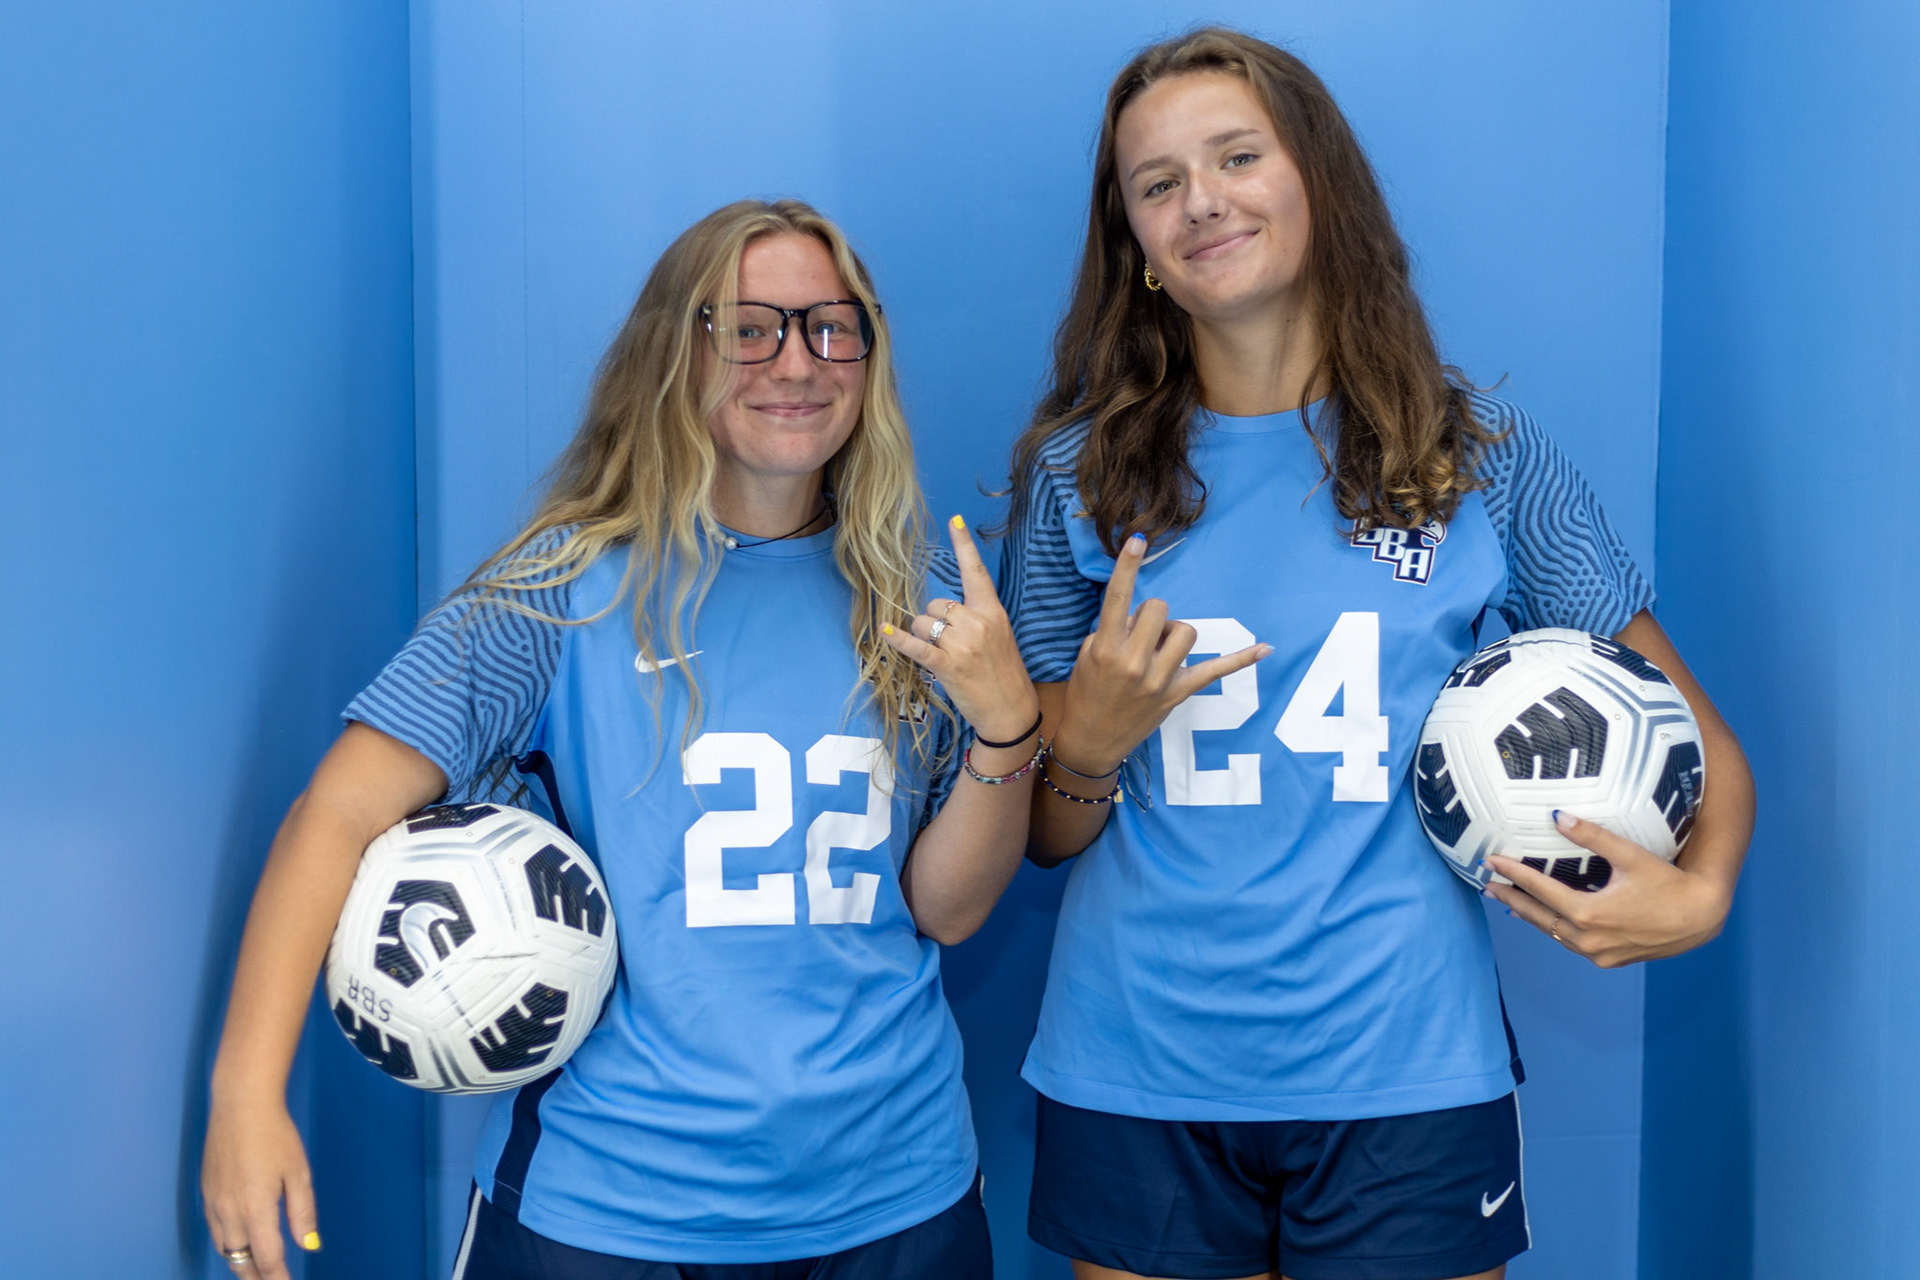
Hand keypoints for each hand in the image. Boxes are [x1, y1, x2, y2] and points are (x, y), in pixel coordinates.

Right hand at [202, 1092, 319, 1278]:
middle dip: (256, 1277)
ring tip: (257, 1271)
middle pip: (240, 1261)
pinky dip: (229, 1244)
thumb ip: (302, 1212)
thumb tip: (308, 1245)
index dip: (278, 1278)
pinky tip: (240, 1243)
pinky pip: (216, 1230)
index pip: (267, 1258)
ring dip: (240, 1263)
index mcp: (255, 1208)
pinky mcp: (206, 1193)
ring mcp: (213, 1203)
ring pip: (225, 1248)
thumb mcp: (298, 1172)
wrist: (240, 1105)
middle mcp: (228, 1212)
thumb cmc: (275, 1135)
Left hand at [883, 515, 1038, 744]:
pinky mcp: (948, 666)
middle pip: (936, 604)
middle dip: (933, 620)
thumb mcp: (1000, 635)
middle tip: (950, 643)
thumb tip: (942, 610)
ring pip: (923, 623)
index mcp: (992, 611)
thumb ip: (977, 616)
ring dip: (923, 636)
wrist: (1012, 710)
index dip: (964, 544)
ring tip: (943, 655)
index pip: (976, 571)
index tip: (954, 519)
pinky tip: (886, 632)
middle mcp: (978, 622)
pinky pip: (917, 647)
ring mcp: (963, 644)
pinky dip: (898, 640)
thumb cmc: (1004, 672)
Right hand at [1052, 533, 1270, 774]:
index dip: (1128, 567)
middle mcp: (1133, 663)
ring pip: (1186, 631)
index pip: (1118, 598)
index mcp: (1106, 649)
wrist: (1091, 741)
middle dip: (1151, 615)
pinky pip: (1216, 671)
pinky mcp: (1179, 693)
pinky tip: (1266, 648)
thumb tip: (1141, 617)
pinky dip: (1241, 659)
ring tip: (1158, 650)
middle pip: (1159, 609)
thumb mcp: (1086, 657)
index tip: (1138, 540)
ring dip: (1172, 633)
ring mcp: (1159, 680)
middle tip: (1139, 636)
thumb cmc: (1086, 693)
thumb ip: (1111, 630)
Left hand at [1485, 811, 1733, 967]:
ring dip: (1530, 916)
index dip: (1513, 873)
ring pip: (1553, 933)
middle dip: (1512, 898)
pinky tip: (1546, 920)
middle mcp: (1588, 938)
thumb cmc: (1668, 882)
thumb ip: (1591, 836)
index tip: (1491, 862)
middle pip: (1538, 916)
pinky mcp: (1609, 959)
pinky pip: (1572, 943)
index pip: (1539, 890)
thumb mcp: (1629, 855)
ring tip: (1508, 901)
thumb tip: (1556, 816)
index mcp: (1589, 913)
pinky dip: (1554, 929)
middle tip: (1488, 884)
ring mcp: (1598, 953)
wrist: (1701, 918)